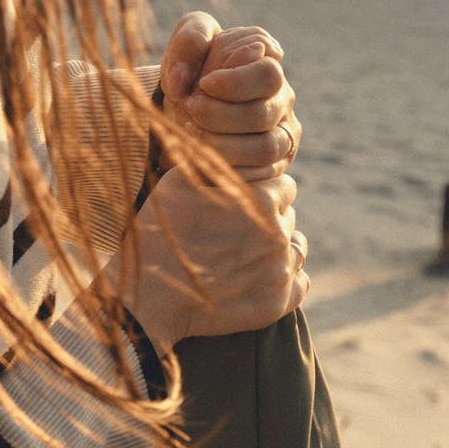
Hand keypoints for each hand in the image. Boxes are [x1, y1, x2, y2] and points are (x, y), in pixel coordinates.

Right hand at [128, 169, 308, 349]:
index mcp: (262, 201)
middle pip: (288, 217)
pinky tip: (256, 277)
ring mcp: (280, 272)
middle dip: (267, 219)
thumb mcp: (179, 181)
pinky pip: (299, 283)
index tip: (240, 203)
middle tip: (234, 231)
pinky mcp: (277, 303)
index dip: (261, 192)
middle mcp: (278, 236)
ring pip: (295, 248)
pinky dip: (284, 279)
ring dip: (277, 248)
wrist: (149, 294)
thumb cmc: (159, 232)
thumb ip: (216, 162)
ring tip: (244, 254)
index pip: (283, 187)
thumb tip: (226, 144)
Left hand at [158, 12, 299, 181]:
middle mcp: (282, 102)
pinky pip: (258, 177)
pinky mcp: (272, 168)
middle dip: (220, 115)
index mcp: (269, 66)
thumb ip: (191, 40)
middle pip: (262, 114)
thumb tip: (200, 70)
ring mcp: (282, 137)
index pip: (268, 74)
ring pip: (264, 149)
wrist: (184, 110)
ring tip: (191, 132)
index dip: (234, 82)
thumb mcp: (186, 43)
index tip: (203, 84)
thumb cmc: (191, 71)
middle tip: (190, 108)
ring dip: (222, 144)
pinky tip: (200, 156)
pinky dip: (226, 169)